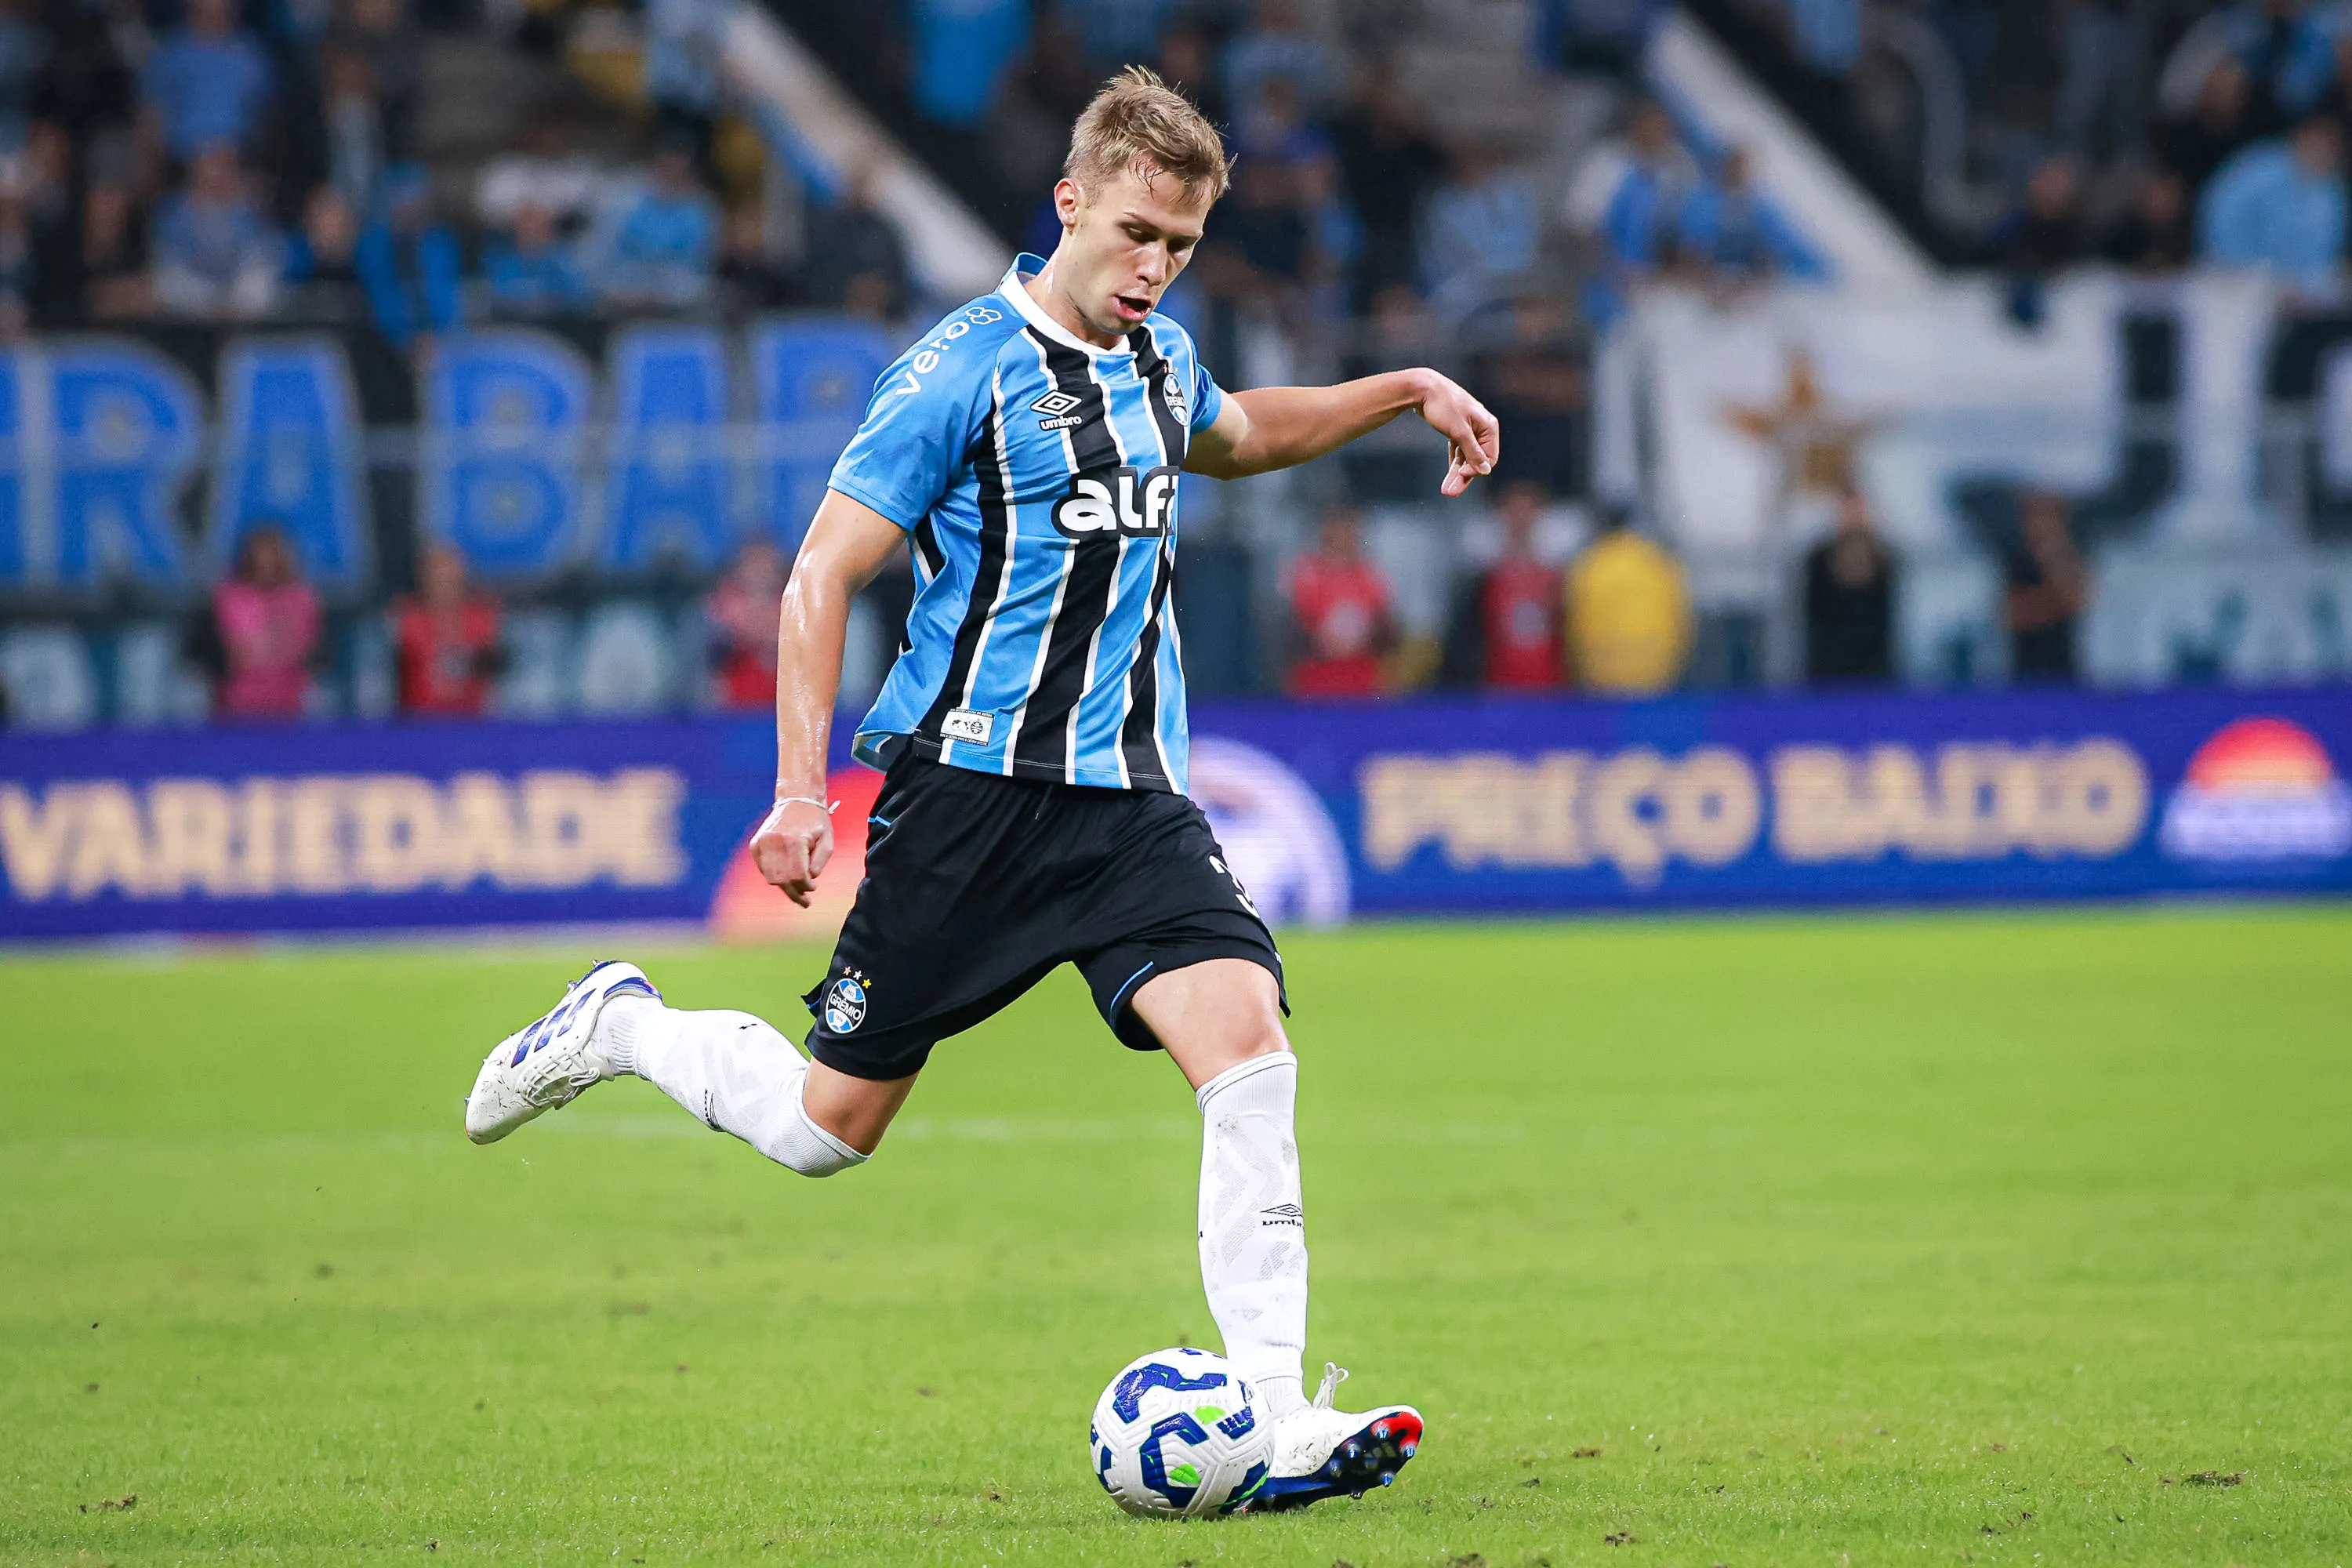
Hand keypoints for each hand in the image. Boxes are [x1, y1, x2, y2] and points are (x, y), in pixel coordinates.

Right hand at [751, 797, 832, 907]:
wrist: (796, 799)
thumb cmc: (815, 821)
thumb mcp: (827, 841)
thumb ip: (819, 863)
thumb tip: (808, 880)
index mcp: (793, 840)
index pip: (797, 875)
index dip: (805, 887)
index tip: (812, 890)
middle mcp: (774, 841)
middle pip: (781, 879)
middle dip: (793, 893)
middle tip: (804, 902)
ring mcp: (762, 842)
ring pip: (770, 877)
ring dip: (784, 887)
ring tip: (796, 892)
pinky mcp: (755, 844)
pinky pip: (763, 868)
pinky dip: (774, 875)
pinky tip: (786, 875)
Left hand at [1413, 370, 1499, 496]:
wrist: (1422, 388)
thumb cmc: (1443, 405)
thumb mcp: (1459, 431)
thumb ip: (1473, 452)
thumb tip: (1485, 471)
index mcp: (1488, 426)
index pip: (1489, 457)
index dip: (1476, 470)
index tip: (1460, 476)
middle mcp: (1481, 428)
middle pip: (1476, 460)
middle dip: (1463, 478)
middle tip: (1449, 493)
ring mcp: (1468, 430)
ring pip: (1466, 457)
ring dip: (1456, 474)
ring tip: (1446, 491)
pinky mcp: (1456, 430)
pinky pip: (1458, 451)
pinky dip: (1453, 463)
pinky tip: (1448, 478)